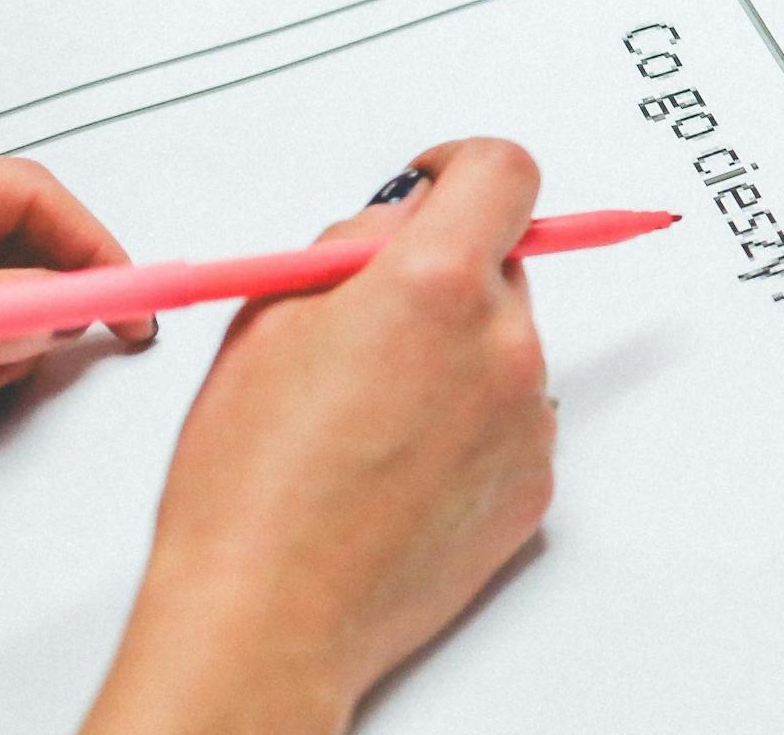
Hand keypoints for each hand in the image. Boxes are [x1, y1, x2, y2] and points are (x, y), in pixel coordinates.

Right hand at [85, 140, 556, 734]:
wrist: (271, 614)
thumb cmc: (247, 482)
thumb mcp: (269, 318)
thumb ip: (351, 248)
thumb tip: (402, 218)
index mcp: (434, 286)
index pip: (505, 173)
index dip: (464, 168)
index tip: (435, 184)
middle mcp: (501, 344)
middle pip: (501, 263)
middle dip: (444, 275)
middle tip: (365, 328)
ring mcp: (528, 418)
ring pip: (504, 345)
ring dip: (455, 355)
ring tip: (367, 418)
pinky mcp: (536, 483)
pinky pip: (511, 420)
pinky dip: (468, 425)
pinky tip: (396, 467)